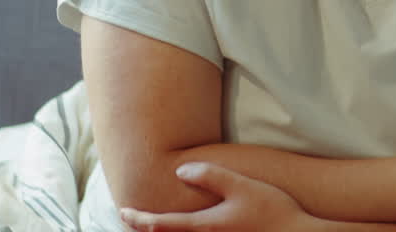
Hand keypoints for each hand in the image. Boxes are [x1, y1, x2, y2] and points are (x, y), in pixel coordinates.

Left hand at [119, 162, 308, 231]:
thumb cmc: (272, 210)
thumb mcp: (241, 185)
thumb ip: (211, 176)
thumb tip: (181, 169)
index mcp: (203, 226)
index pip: (159, 225)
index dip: (137, 218)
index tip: (123, 211)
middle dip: (147, 229)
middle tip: (131, 219)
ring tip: (156, 224)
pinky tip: (189, 226)